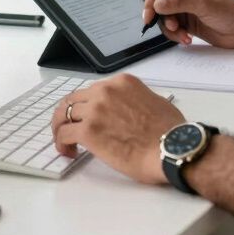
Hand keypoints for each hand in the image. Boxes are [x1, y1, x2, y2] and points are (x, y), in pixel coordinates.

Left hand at [52, 74, 183, 184]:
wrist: (171, 149)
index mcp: (122, 82)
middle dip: (68, 115)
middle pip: (74, 100)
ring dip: (62, 129)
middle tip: (68, 129)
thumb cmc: (170, 131)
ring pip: (64, 114)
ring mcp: (95, 110)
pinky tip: (68, 152)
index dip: (87, 106)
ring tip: (66, 143)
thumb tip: (132, 110)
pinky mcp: (89, 131)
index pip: (93, 90)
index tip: (86, 117)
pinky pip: (64, 134)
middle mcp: (106, 91)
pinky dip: (61, 143)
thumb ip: (137, 100)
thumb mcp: (156, 102)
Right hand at [144, 0, 233, 48]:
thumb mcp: (204, 5)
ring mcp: (187, 10)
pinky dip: (177, 36)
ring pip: (166, 20)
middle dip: (163, 19)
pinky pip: (174, 30)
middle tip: (171, 28)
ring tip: (184, 36)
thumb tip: (157, 3)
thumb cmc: (231, 12)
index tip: (148, 15)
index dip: (151, 0)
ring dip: (171, 30)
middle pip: (161, 5)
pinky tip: (187, 40)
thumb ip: (179, 3)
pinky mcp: (190, 24)